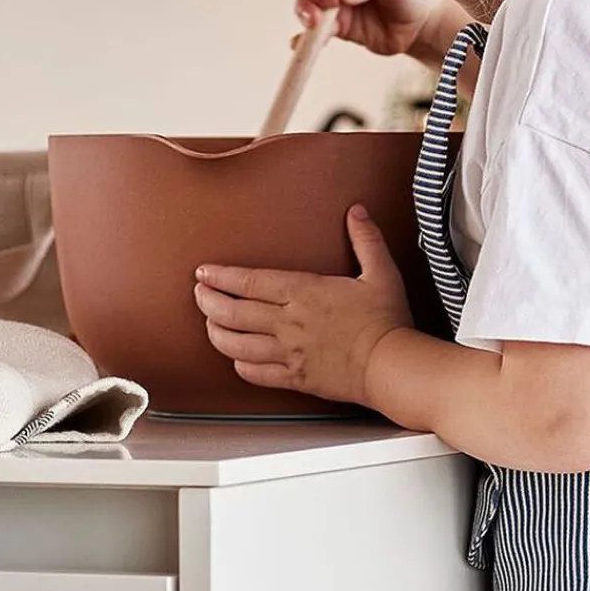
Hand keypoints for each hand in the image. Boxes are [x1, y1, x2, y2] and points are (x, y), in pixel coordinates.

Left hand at [194, 206, 413, 404]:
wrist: (391, 365)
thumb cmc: (385, 321)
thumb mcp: (381, 272)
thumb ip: (365, 239)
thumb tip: (356, 212)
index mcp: (304, 293)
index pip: (249, 282)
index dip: (220, 277)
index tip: (204, 272)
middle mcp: (288, 322)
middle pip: (232, 312)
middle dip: (207, 301)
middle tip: (198, 294)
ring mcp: (288, 352)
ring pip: (235, 344)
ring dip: (216, 333)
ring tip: (209, 323)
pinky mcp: (294, 378)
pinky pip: (255, 373)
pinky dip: (239, 364)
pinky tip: (236, 358)